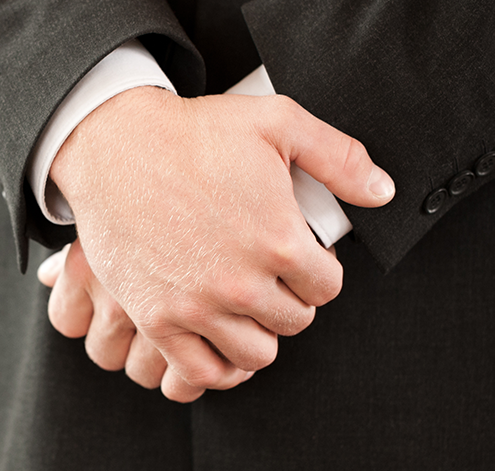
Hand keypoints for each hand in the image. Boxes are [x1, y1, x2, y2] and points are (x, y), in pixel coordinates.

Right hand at [48, 86, 392, 400]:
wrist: (113, 144)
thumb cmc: (191, 131)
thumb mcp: (276, 122)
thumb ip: (339, 158)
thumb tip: (382, 192)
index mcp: (279, 241)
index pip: (327, 288)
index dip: (317, 270)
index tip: (298, 258)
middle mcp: (241, 282)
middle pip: (293, 322)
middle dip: (288, 299)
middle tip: (268, 276)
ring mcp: (197, 306)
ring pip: (255, 354)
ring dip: (256, 331)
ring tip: (244, 305)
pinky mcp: (157, 318)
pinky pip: (201, 372)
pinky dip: (217, 366)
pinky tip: (218, 339)